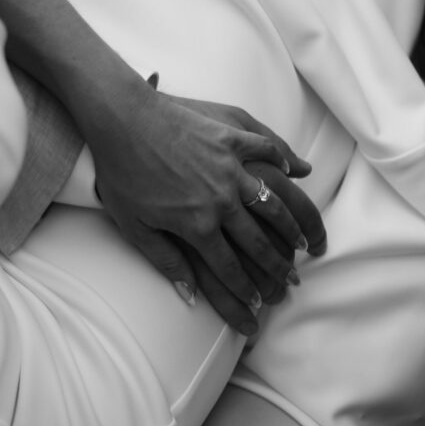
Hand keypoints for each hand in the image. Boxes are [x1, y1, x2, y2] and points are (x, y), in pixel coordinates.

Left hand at [86, 84, 317, 334]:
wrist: (122, 120)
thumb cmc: (120, 173)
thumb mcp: (134, 226)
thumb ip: (165, 261)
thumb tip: (189, 295)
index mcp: (197, 225)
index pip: (229, 267)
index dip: (245, 291)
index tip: (259, 305)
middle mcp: (221, 200)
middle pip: (258, 241)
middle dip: (277, 266)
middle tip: (292, 280)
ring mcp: (229, 167)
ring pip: (271, 202)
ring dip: (291, 224)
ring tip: (304, 239)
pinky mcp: (230, 138)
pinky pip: (264, 150)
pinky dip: (280, 160)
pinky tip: (292, 171)